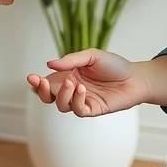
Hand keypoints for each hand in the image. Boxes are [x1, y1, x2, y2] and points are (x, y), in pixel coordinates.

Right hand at [27, 49, 150, 117]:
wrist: (135, 77)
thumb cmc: (114, 65)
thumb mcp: (91, 56)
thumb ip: (70, 60)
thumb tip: (49, 65)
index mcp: (68, 75)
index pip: (48, 82)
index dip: (37, 83)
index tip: (31, 77)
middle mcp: (72, 89)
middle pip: (49, 97)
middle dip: (43, 91)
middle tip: (44, 82)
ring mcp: (82, 100)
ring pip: (61, 105)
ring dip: (62, 95)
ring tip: (72, 82)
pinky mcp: (93, 109)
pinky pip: (78, 110)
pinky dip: (76, 100)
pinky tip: (82, 89)